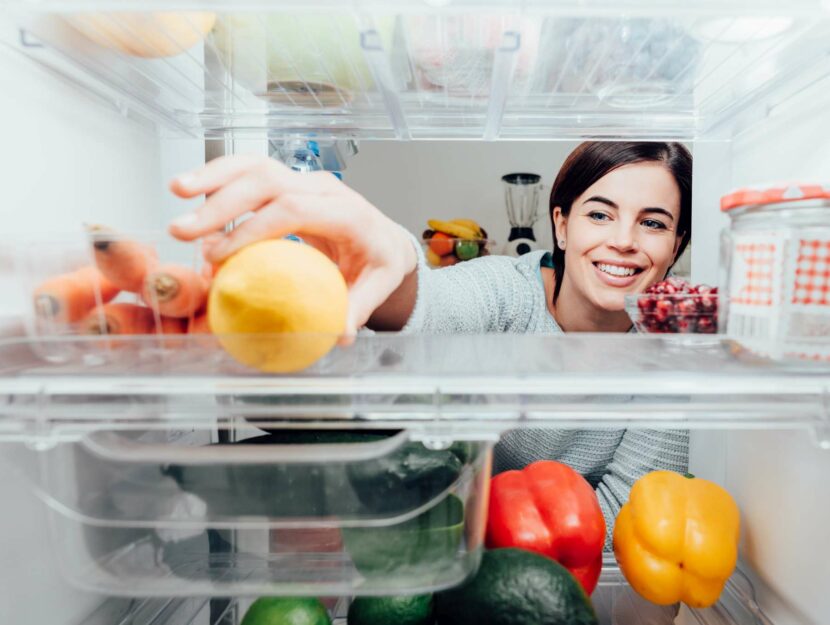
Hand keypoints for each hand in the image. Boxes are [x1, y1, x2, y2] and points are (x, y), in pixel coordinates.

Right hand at [168, 155, 417, 335]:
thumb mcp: (378, 286)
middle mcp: (324, 188)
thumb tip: (340, 335)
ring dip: (213, 176)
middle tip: (184, 230)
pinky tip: (189, 188)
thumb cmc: (378, 262)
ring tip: (176, 190)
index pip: (294, 210)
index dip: (253, 229)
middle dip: (222, 202)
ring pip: (255, 165)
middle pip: (268, 181)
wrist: (384, 238)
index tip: (219, 254)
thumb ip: (358, 307)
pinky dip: (219, 176)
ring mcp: (304, 180)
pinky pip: (250, 170)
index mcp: (348, 212)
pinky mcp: (288, 181)